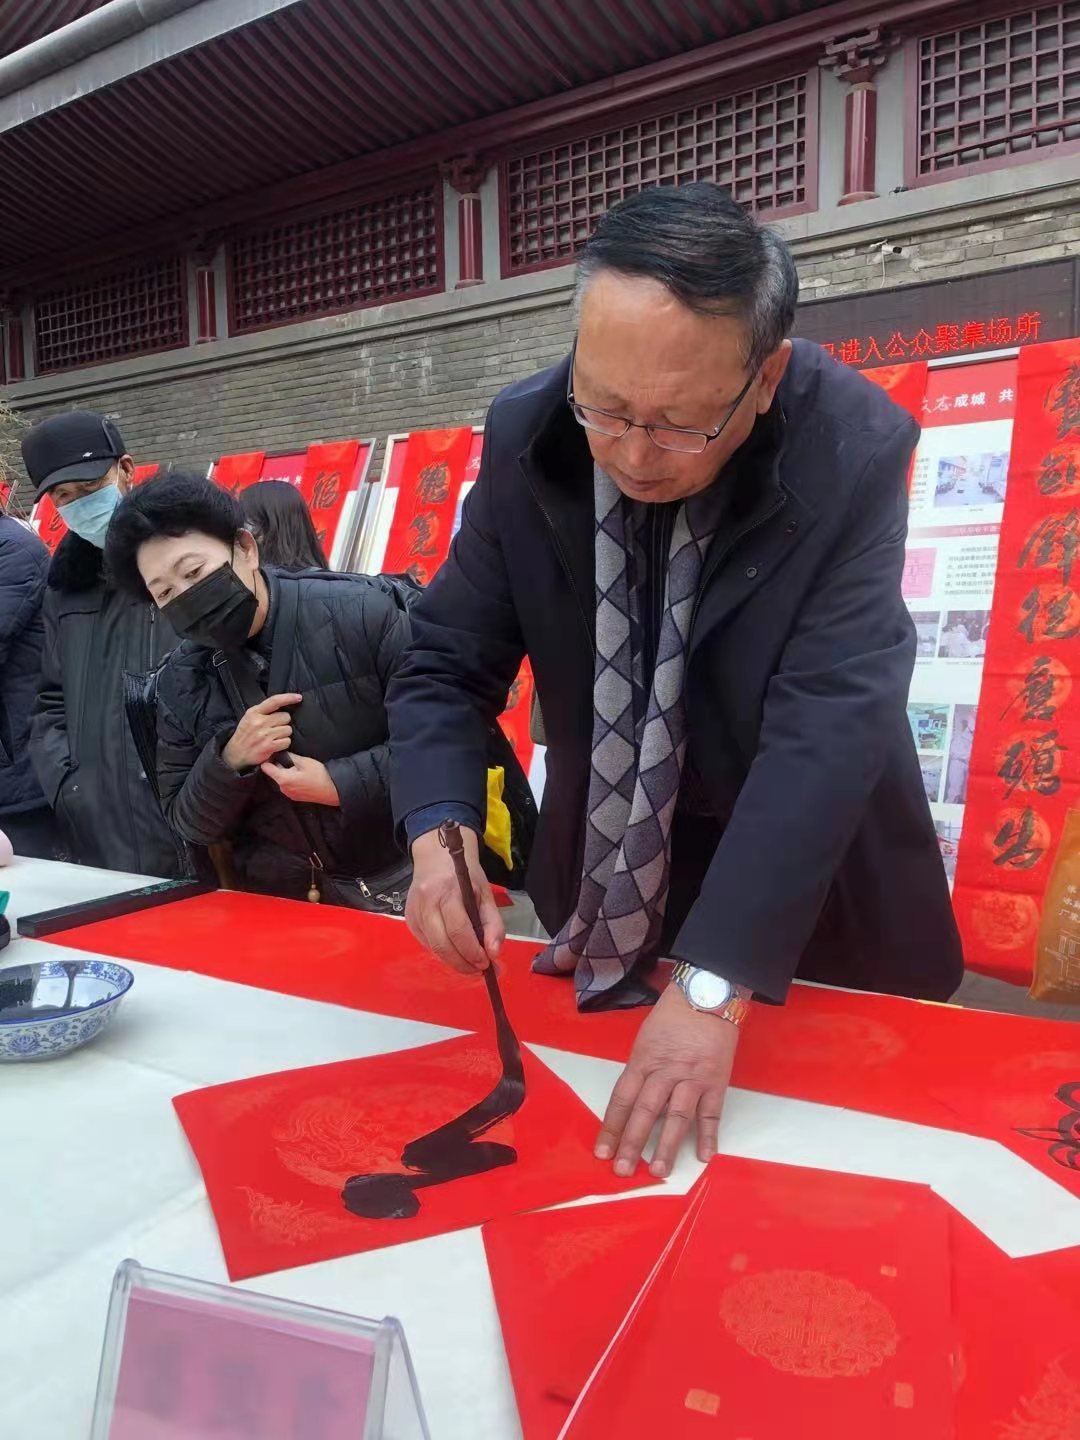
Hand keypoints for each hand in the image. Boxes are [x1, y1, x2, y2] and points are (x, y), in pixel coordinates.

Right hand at [222, 693, 301, 769]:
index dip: (288, 698)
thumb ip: (264, 711)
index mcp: (254, 712)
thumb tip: (284, 704)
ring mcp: (264, 734)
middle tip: (275, 728)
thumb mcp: (249, 718)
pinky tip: (275, 745)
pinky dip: (283, 744)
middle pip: (285, 717)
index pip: (274, 701)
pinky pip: (287, 741)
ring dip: (284, 734)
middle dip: (283, 723)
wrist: (235, 754)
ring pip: (288, 729)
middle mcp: (259, 722)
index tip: (298, 697)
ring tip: (274, 737)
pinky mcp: (268, 746)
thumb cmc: (245, 734)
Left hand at [260, 754, 339, 805]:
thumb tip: (282, 753)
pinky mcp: (295, 797)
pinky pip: (288, 786)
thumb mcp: (305, 761)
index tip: (273, 753)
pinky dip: (291, 780)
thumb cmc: (320, 775)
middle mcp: (283, 789)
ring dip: (285, 773)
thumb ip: (290, 757)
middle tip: (288, 758)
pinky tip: (301, 775)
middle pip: (273, 774)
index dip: (267, 759)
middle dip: (278, 766)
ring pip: (281, 780)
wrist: (333, 790)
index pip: (265, 768)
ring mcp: (289, 794)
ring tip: (297, 767)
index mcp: (283, 779)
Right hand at [406, 826, 503, 973]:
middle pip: (442, 944)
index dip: (472, 951)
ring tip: (470, 964)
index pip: (458, 929)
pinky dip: (443, 952)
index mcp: (448, 891)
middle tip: (478, 970)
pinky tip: (455, 950)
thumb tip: (494, 953)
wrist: (435, 857)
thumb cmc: (464, 876)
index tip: (487, 963)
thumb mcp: (485, 894)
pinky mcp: (409, 920)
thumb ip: (493, 924)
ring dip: (453, 961)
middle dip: (462, 963)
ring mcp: (414, 912)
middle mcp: (426, 902)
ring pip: (433, 948)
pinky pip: (427, 944)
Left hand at [595, 983, 739, 1179]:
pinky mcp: (716, 1081)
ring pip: (676, 1116)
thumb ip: (640, 1071)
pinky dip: (708, 1135)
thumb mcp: (645, 1040)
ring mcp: (692, 1078)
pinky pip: (711, 1113)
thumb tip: (632, 1103)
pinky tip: (704, 1156)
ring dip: (667, 1146)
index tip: (602, 1152)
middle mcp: (665, 1072)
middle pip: (645, 1111)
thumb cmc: (672, 1018)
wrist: (707, 995)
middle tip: (623, 1171)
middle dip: (632, 1143)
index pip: (622, 1099)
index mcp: (643, 1061)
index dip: (611, 1127)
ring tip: (658, 1172)